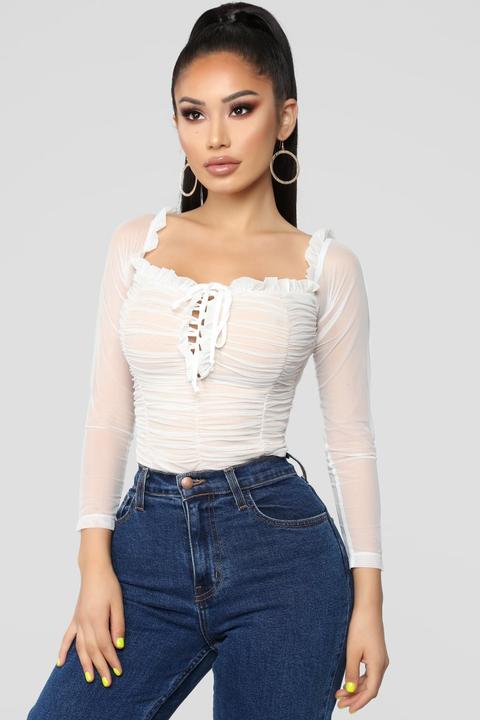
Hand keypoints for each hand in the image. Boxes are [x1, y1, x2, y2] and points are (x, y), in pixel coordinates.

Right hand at [56, 562, 125, 686]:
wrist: (94, 571)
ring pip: (80, 648)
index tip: (118, 671)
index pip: (105, 646)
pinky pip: (66, 637)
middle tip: (107, 681)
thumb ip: (118, 624)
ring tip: (90, 678)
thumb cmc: (108, 584)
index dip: (112, 659)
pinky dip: (63, 651)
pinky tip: (60, 663)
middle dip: (100, 667)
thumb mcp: (118, 603)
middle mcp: (85, 623)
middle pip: (93, 650)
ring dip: (85, 664)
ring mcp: (78, 622)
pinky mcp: (74, 619)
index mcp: (97, 619)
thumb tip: (119, 645)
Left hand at [335, 604, 388, 713]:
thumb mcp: (352, 651)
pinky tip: (349, 681)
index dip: (359, 702)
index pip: (370, 691)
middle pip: (370, 688)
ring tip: (340, 693)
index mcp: (378, 665)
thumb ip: (352, 672)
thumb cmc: (360, 627)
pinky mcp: (376, 653)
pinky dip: (359, 679)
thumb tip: (350, 691)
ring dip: (356, 689)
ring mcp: (380, 659)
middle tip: (339, 704)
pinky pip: (369, 672)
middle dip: (355, 697)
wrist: (368, 608)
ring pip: (369, 681)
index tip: (348, 709)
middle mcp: (382, 664)